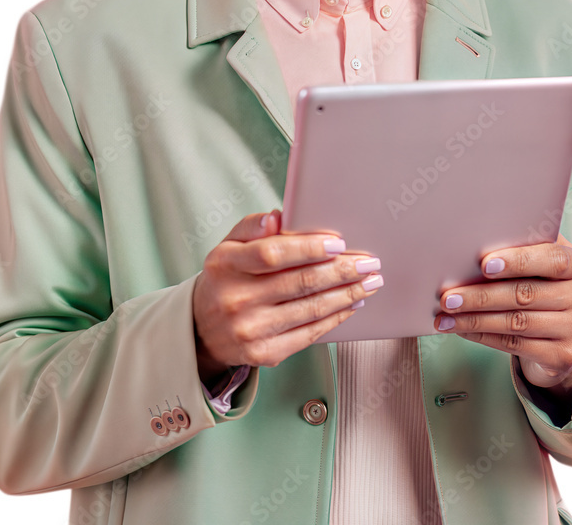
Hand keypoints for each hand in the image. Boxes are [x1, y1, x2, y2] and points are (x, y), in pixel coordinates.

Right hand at [192, 209, 382, 374]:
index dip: (309, 248)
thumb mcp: (229, 245)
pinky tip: (351, 304)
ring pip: (310, 309)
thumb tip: (278, 217)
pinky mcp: (264, 354)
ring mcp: (250, 330)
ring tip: (369, 282)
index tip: (339, 243)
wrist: (201, 328)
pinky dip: (335, 317)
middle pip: (300, 282)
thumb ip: (252, 226)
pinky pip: (309, 333)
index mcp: (227, 265)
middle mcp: (236, 299)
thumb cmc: (226, 278)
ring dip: (347, 294)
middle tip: (369, 263)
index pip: (273, 254)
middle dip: (341, 271)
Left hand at [434, 234, 571, 393]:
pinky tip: (461, 330)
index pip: (552, 259)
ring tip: (446, 315)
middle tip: (448, 297)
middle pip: (525, 294)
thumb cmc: (541, 286)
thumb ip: (521, 249)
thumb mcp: (539, 265)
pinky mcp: (563, 356)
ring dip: (474, 319)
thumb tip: (471, 242)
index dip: (518, 260)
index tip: (484, 263)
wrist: (561, 335)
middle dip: (480, 295)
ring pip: (516, 322)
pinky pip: (515, 344)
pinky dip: (482, 336)